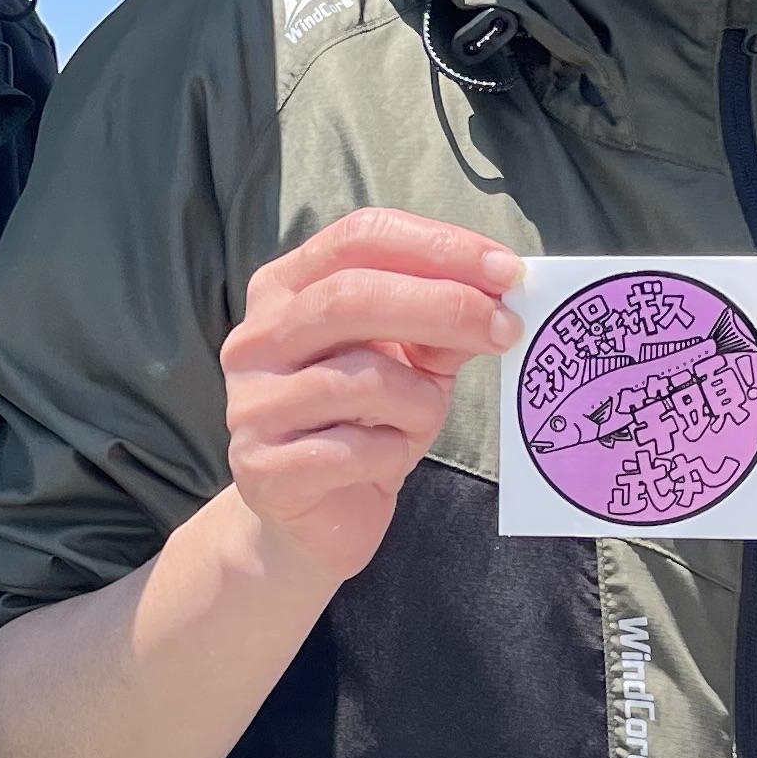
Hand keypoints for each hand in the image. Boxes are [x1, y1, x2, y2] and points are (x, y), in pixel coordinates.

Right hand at [221, 209, 522, 587]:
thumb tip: (496, 298)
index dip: (437, 246)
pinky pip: (352, 449)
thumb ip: (438, 325)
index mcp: (284, 289)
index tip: (505, 271)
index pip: (360, 238)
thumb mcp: (410, 363)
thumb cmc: (365, 425)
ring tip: (425, 418)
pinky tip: (389, 459)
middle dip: (443, 307)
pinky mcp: (262, 469)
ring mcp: (250, 404)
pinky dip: (392, 454)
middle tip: (504, 328)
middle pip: (351, 297)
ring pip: (359, 379)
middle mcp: (256, 339)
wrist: (316, 520)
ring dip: (420, 400)